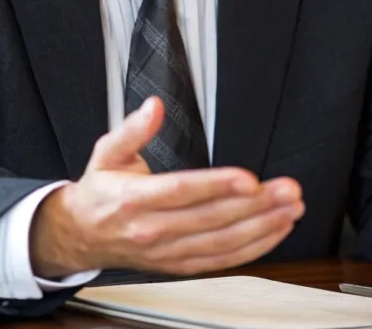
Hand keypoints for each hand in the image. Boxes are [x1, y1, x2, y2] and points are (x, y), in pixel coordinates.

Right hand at [30, 97, 304, 277]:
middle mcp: (152, 230)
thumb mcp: (107, 152)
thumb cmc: (99, 192)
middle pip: (211, 219)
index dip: (217, 186)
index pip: (181, 192)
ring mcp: (167, 252)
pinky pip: (221, 261)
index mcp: (134, 200)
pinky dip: (253, 249)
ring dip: (262, 227)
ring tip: (290, 209)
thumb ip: (133, 129)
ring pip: (221, 243)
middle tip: (287, 190)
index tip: (249, 179)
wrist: (81, 236)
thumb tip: (153, 107)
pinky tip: (275, 231)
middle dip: (255, 205)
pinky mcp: (178, 265)